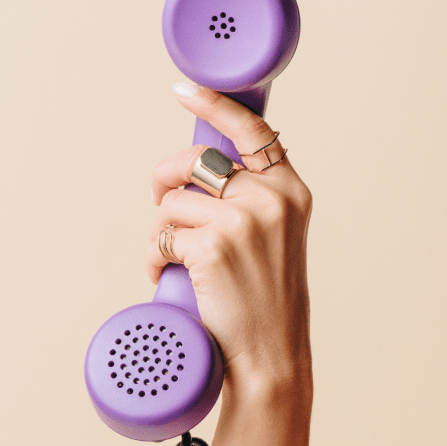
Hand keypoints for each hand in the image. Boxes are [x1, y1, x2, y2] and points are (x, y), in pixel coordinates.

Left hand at [147, 84, 312, 395]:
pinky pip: (161, 235)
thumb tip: (200, 170)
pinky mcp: (211, 247)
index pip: (252, 131)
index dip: (214, 104)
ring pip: (171, 202)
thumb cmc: (267, 299)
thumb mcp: (278, 236)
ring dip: (161, 230)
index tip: (184, 90)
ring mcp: (242, 221)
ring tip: (175, 259)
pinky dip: (155, 257)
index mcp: (291, 190)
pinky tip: (169, 274)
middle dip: (165, 179)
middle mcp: (270, 198)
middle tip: (159, 198)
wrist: (272, 355)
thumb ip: (254, 198)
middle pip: (194, 163)